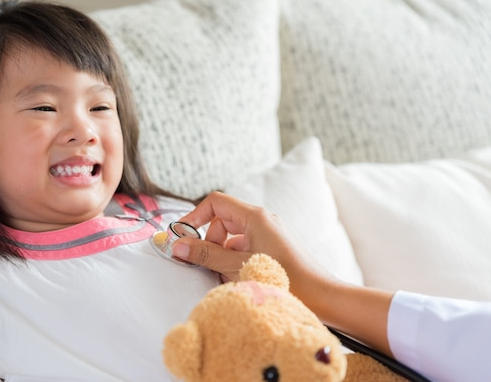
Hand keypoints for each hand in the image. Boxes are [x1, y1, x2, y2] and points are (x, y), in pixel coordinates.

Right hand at [171, 191, 288, 280]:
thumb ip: (206, 255)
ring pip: (231, 238)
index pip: (215, 203)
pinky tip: (238, 280)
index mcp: (254, 216)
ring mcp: (267, 234)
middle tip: (205, 264)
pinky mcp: (271, 248)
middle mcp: (261, 220)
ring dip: (222, 255)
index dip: (195, 216)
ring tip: (227, 276)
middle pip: (221, 221)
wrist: (322, 296)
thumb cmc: (286, 278)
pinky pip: (243, 248)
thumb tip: (178, 246)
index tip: (181, 236)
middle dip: (209, 242)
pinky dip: (235, 262)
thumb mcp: (237, 266)